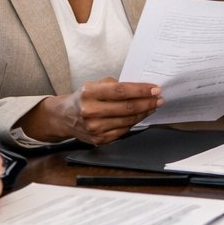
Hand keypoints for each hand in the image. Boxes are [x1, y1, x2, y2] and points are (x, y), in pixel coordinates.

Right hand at [20, 77, 162, 145]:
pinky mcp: (99, 139)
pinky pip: (123, 131)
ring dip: (144, 113)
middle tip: (159, 98)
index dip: (141, 90)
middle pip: (127, 107)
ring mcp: (94, 128)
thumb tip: (140, 87)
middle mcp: (90, 111)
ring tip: (153, 106)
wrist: (64, 117)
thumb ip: (114, 85)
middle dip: (147, 102)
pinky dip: (134, 122)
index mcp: (89, 93)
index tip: (155, 88)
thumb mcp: (93, 85)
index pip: (121, 91)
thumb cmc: (83, 98)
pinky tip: (141, 116)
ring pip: (128, 120)